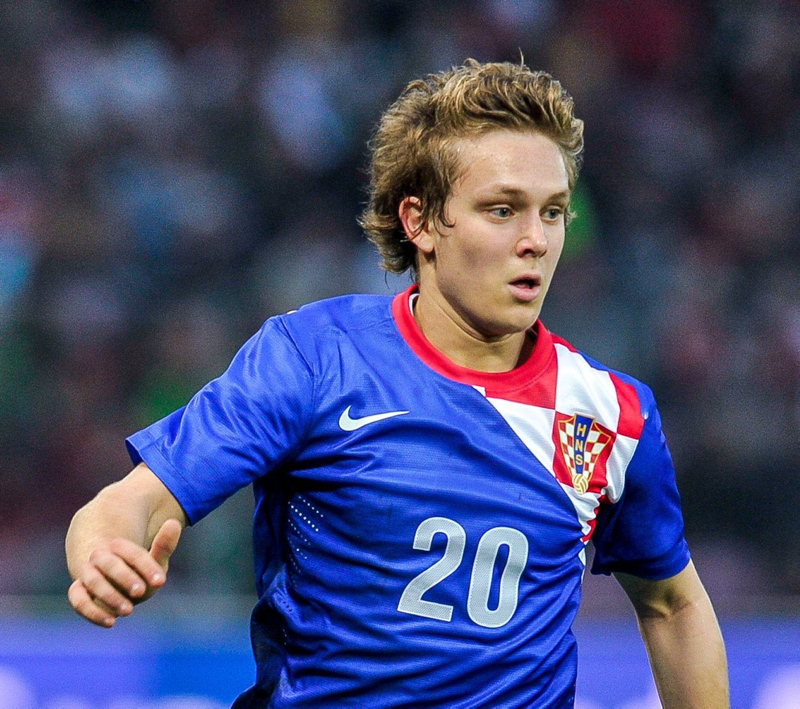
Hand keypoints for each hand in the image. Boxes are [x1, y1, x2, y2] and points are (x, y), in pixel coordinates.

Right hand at [67, 519, 181, 627]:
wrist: (110, 578)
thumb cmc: (138, 571)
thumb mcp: (153, 560)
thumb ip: (163, 545)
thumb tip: (174, 523)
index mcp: (119, 546)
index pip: (132, 553)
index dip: (146, 566)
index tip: (161, 581)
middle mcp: (101, 558)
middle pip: (109, 563)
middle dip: (125, 577)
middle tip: (141, 591)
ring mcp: (88, 574)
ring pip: (93, 581)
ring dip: (109, 596)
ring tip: (129, 610)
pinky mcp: (79, 592)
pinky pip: (78, 600)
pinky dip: (91, 611)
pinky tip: (111, 622)